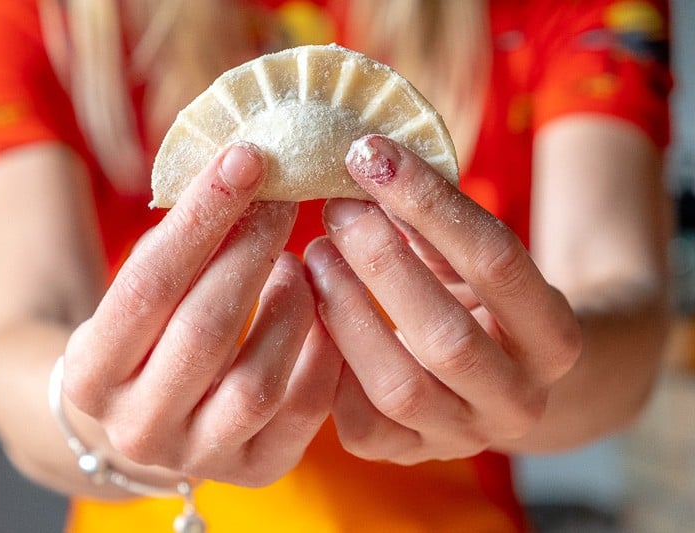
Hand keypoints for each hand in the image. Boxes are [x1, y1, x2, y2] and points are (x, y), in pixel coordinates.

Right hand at [63, 142, 341, 485]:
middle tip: (283, 198)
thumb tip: (244, 169)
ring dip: (291, 304)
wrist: (147, 416)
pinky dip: (323, 350)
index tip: (246, 158)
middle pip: (206, 329)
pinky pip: (303, 410)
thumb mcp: (136, 296)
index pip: (148, 284)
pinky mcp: (255, 471)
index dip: (201, 216)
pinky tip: (320, 305)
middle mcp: (139, 428)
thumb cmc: (145, 337)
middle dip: (251, 249)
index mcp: (90, 377)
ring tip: (296, 261)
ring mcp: (199, 457)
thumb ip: (177, 248)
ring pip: (259, 380)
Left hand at [304, 134, 581, 463]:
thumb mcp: (477, 258)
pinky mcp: (410, 454)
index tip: (370, 154)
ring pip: (398, 385)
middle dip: (380, 262)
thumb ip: (437, 222)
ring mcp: (464, 436)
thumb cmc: (482, 299)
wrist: (499, 376)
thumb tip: (370, 164)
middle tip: (335, 208)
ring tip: (313, 255)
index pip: (496, 260)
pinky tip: (308, 313)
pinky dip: (326, 365)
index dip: (429, 202)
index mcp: (554, 337)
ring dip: (345, 311)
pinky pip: (359, 423)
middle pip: (446, 335)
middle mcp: (518, 399)